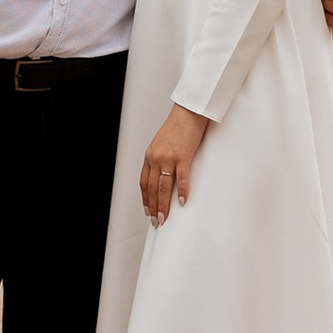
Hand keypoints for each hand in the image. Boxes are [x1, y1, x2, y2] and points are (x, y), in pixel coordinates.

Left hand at [139, 105, 211, 225]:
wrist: (189, 111)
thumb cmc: (177, 126)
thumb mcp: (162, 143)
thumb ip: (160, 159)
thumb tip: (162, 175)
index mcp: (150, 155)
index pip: (144, 182)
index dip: (145, 198)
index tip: (147, 210)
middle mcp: (156, 157)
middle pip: (152, 188)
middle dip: (153, 207)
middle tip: (155, 220)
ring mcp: (169, 157)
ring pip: (163, 187)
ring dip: (163, 205)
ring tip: (164, 217)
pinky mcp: (183, 156)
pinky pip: (181, 178)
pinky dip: (181, 192)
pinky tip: (182, 202)